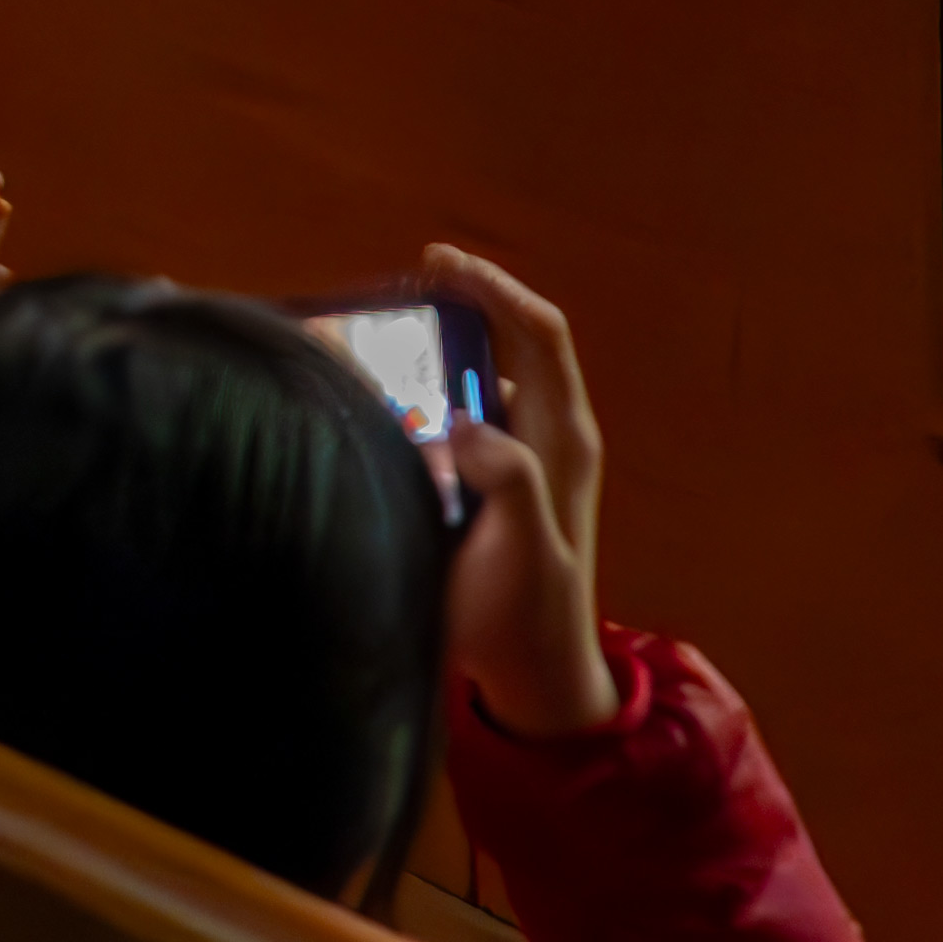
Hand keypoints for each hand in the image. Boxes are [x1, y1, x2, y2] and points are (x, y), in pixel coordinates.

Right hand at [410, 236, 606, 740]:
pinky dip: (425, 392)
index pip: (538, 335)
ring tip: (378, 335)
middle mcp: (547, 435)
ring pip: (481, 375)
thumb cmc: (529, 618)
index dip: (495, 289)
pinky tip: (378, 402)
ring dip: (437, 347)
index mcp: (563, 439)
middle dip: (460, 303)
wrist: (532, 676)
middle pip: (509, 340)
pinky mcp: (494, 481)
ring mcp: (522, 457)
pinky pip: (462, 414)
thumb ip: (511, 483)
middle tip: (398, 287)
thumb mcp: (528, 552)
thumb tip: (472, 421)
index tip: (440, 265)